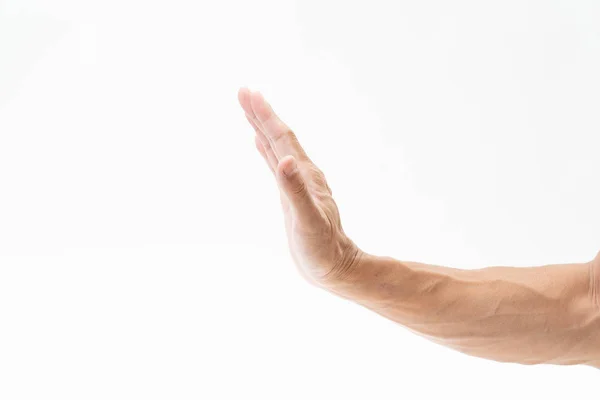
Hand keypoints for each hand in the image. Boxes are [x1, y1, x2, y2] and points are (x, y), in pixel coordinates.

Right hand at [238, 88, 361, 286]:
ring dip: (263, 128)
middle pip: (279, 136)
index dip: (265, 115)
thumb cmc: (322, 248)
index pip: (282, 137)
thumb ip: (296, 191)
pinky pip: (277, 166)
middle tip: (243, 91)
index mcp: (305, 174)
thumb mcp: (307, 220)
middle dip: (261, 114)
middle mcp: (302, 173)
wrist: (335, 267)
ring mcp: (297, 184)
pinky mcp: (292, 196)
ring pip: (277, 148)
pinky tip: (261, 145)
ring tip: (250, 111)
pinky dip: (267, 151)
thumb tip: (284, 160)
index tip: (248, 92)